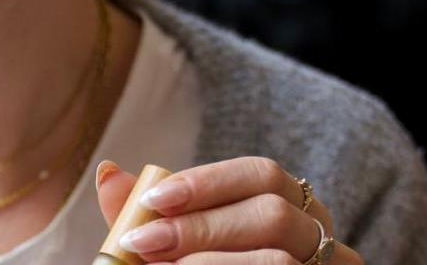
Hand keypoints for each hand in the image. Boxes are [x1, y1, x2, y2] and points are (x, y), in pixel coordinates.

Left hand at [94, 156, 363, 263]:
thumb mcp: (169, 247)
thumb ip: (143, 217)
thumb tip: (108, 171)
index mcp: (289, 205)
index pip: (262, 174)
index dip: (206, 182)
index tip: (152, 200)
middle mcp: (318, 235)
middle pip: (272, 214)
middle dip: (201, 228)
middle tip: (144, 243)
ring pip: (281, 261)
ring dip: (212, 261)